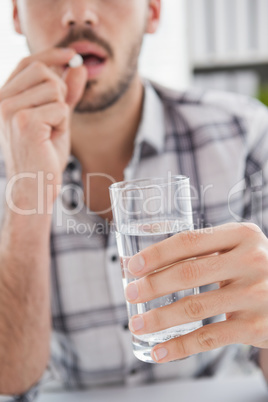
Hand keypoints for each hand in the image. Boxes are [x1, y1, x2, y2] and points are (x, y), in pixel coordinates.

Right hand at [0, 48, 86, 208]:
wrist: (35, 187)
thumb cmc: (44, 156)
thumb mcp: (56, 119)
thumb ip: (65, 93)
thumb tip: (78, 66)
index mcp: (4, 98)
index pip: (28, 64)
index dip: (51, 54)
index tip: (72, 54)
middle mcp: (1, 101)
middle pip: (43, 70)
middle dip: (59, 91)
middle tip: (56, 117)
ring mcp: (10, 110)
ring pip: (54, 88)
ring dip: (61, 112)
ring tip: (50, 132)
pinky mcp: (25, 122)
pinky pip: (60, 107)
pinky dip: (63, 124)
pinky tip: (51, 139)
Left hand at [126, 222, 267, 362]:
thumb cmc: (251, 268)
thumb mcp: (234, 248)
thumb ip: (198, 250)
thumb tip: (139, 262)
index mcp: (241, 235)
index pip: (189, 241)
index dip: (156, 254)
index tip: (132, 266)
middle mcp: (251, 261)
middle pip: (189, 273)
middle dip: (152, 285)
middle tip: (130, 294)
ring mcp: (255, 294)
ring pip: (194, 308)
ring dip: (159, 318)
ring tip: (137, 324)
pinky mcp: (256, 327)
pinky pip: (209, 338)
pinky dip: (179, 347)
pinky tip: (159, 352)